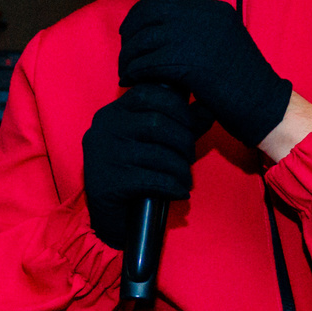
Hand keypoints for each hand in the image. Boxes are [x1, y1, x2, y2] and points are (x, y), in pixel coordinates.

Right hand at [81, 83, 203, 251]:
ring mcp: (102, 155)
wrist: (108, 217)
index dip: (176, 106)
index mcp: (112, 113)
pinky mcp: (107, 182)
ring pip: (156, 152)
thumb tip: (209, 108)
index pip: (146, 93)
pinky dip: (172, 186)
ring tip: (186, 178)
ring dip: (180, 167)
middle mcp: (104, 129)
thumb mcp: (156, 143)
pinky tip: (179, 192)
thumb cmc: (134, 174)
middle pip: (155, 122)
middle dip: (183, 140)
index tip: (189, 125)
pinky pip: (151, 180)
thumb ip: (180, 123)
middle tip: (190, 157)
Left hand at [118, 0, 293, 148]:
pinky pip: (149, 61)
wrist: (264, 104)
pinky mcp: (190, 63)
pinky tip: (132, 80)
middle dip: (131, 31)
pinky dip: (135, 71)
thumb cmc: (243, 81)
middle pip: (150, 13)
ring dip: (129, 56)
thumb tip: (159, 31)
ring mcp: (198, 38)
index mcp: (213, 10)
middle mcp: (205, 17)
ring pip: (146, 39)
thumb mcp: (223, 42)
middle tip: (125, 52)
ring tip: (126, 71)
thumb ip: (197, 31)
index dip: (141, 12)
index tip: (130, 29)